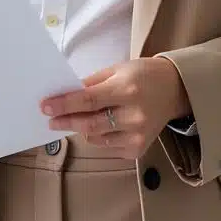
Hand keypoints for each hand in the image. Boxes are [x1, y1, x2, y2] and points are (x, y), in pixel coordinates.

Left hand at [39, 56, 186, 159]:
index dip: (64, 104)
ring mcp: (137, 136)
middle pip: (89, 124)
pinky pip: (106, 146)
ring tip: (76, 119)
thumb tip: (64, 94)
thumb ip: (91, 83)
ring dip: (81, 129)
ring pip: (95, 138)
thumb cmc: (143, 75)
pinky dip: (97, 137)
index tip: (45, 106)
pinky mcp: (138, 150)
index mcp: (126, 90)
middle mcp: (133, 115)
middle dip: (66, 121)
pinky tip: (102, 125)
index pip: (88, 100)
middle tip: (50, 121)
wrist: (175, 90)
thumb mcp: (117, 70)